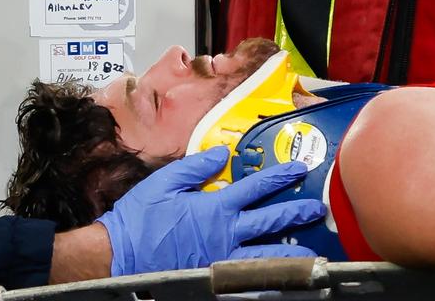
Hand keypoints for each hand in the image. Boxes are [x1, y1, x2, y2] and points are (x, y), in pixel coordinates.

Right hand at [96, 146, 325, 274]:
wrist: (119, 256)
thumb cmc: (139, 219)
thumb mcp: (164, 183)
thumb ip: (196, 167)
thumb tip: (222, 154)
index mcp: (215, 207)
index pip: (256, 188)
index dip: (279, 177)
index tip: (298, 170)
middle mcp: (225, 234)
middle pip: (270, 222)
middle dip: (295, 212)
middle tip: (315, 208)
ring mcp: (222, 260)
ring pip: (266, 256)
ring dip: (291, 251)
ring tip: (312, 250)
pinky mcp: (215, 279)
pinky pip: (248, 281)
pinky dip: (267, 280)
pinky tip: (280, 280)